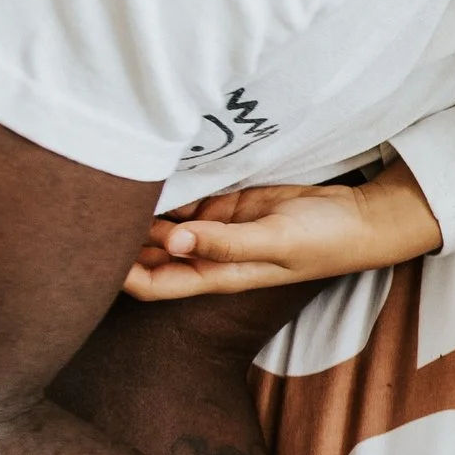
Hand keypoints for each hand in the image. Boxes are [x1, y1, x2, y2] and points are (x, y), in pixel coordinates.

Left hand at [124, 164, 442, 300]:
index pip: (151, 282)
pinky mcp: (227, 201)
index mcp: (215, 274)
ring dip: (142, 210)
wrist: (361, 218)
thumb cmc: (324, 241)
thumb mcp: (276, 242)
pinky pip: (186, 196)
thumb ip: (225, 244)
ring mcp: (215, 226)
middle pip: (147, 253)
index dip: (119, 271)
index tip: (94, 245)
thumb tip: (171, 243)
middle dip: (121, 238)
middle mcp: (208, 254)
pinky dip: (169, 189)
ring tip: (115, 181)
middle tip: (93, 204)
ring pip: (162, 222)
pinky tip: (152, 171)